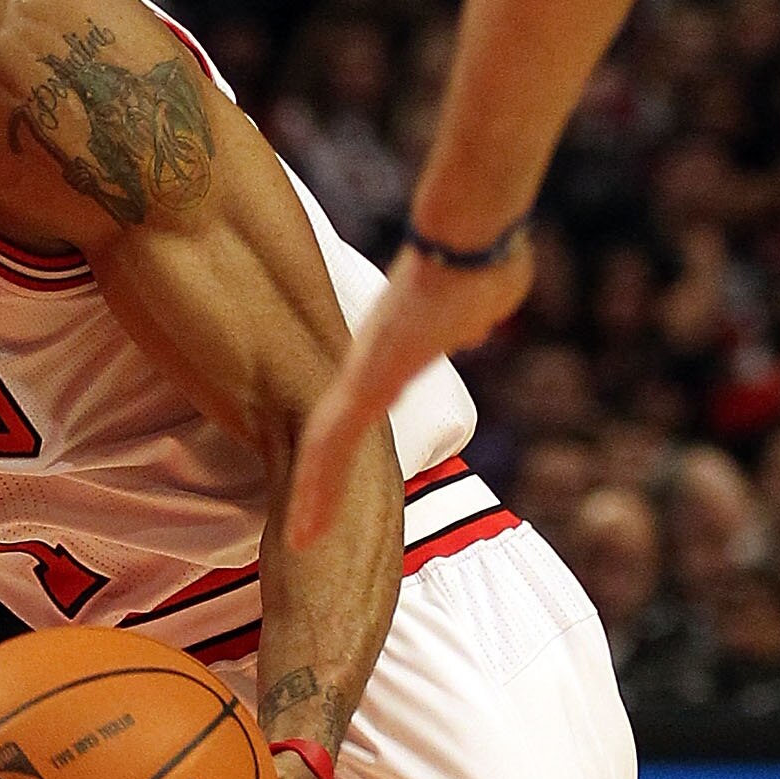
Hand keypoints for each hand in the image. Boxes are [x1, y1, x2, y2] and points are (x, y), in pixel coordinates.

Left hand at [290, 234, 535, 547]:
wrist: (469, 236)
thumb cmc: (482, 258)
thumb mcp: (479, 306)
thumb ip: (465, 324)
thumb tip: (467, 332)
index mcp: (394, 358)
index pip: (359, 417)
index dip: (345, 452)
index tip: (339, 481)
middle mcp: (370, 370)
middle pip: (334, 437)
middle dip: (321, 483)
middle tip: (301, 524)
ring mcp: (363, 377)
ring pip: (325, 449)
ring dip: (313, 498)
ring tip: (297, 541)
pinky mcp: (365, 385)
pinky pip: (330, 446)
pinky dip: (317, 490)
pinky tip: (301, 528)